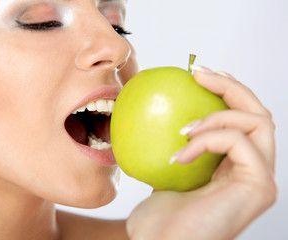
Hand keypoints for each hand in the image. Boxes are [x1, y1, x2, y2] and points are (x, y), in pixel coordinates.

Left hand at [126, 66, 276, 239]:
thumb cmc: (161, 214)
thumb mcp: (168, 166)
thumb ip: (178, 142)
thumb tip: (162, 109)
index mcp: (236, 165)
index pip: (244, 118)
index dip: (227, 90)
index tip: (198, 74)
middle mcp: (255, 169)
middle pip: (259, 112)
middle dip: (230, 86)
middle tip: (198, 73)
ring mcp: (261, 177)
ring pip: (258, 121)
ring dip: (217, 115)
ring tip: (184, 129)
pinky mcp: (260, 185)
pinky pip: (239, 142)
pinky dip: (207, 139)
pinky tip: (180, 154)